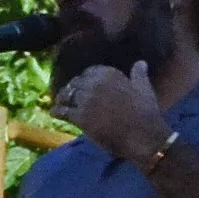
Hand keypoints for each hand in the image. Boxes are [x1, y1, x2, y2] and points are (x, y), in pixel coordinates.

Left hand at [50, 58, 171, 166]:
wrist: (142, 134)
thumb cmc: (146, 112)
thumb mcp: (144, 88)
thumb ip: (139, 74)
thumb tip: (141, 63)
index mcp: (109, 73)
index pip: (89, 72)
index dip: (84, 79)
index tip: (82, 85)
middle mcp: (94, 83)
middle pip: (75, 84)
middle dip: (71, 89)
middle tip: (68, 96)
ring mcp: (86, 100)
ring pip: (67, 96)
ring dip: (61, 99)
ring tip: (58, 102)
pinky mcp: (80, 117)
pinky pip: (63, 112)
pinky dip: (56, 112)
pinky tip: (53, 113)